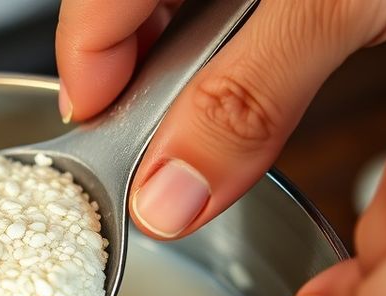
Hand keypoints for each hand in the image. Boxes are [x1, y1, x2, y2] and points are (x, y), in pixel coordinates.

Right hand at [56, 0, 385, 238]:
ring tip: (204, 141)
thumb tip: (168, 188)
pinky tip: (259, 101)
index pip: (95, 1)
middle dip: (136, 93)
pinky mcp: (298, 1)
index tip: (108, 153)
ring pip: (184, 31)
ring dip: (187, 93)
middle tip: (155, 160)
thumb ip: (246, 90)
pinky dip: (239, 78)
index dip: (87, 79)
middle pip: (132, 19)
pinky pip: (239, 33)